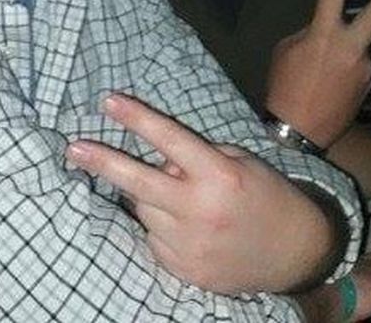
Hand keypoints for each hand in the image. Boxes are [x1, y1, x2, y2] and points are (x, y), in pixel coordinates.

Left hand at [66, 93, 336, 294]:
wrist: (296, 253)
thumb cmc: (266, 196)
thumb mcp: (239, 161)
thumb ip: (195, 157)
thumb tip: (157, 159)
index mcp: (218, 175)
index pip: (169, 139)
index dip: (136, 119)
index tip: (108, 101)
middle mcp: (200, 210)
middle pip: (138, 182)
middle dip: (103, 162)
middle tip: (74, 148)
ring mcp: (190, 244)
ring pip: (144, 211)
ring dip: (149, 199)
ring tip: (178, 199)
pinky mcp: (185, 270)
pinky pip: (154, 240)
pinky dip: (160, 227)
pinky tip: (186, 227)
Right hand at [266, 0, 370, 146]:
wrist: (297, 133)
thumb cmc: (283, 88)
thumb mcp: (288, 50)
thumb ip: (311, 33)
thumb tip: (327, 31)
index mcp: (325, 35)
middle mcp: (352, 48)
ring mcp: (366, 68)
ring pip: (358, 47)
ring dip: (343, 53)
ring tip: (319, 78)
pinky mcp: (370, 85)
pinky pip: (357, 67)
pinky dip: (344, 71)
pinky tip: (327, 88)